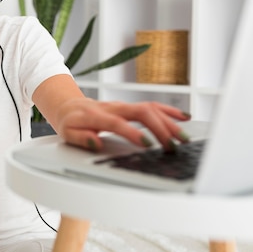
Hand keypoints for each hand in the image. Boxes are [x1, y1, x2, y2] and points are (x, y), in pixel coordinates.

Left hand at [56, 98, 190, 150]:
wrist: (69, 106)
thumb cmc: (70, 122)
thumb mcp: (68, 133)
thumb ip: (81, 138)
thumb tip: (95, 142)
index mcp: (97, 115)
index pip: (117, 123)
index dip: (133, 133)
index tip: (148, 146)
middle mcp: (113, 107)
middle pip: (141, 112)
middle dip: (160, 128)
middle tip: (173, 146)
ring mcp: (124, 105)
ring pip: (150, 109)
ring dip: (169, 122)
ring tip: (184, 137)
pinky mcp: (130, 107)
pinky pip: (152, 106)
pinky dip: (168, 112)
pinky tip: (184, 118)